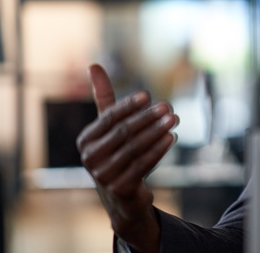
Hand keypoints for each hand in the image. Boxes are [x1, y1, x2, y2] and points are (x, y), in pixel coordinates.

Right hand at [77, 64, 178, 252]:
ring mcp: (103, 175)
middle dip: (148, 118)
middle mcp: (89, 158)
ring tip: (174, 119)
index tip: (148, 95)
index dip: (128, 106)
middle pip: (123, 132)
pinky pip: (143, 165)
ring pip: (135, 148)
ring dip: (157, 132)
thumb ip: (104, 97)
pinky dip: (159, 150)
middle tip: (168, 106)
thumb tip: (93, 65)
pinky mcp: (120, 188)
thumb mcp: (109, 125)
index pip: (108, 118)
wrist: (122, 194)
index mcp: (85, 139)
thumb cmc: (116, 150)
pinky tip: (171, 137)